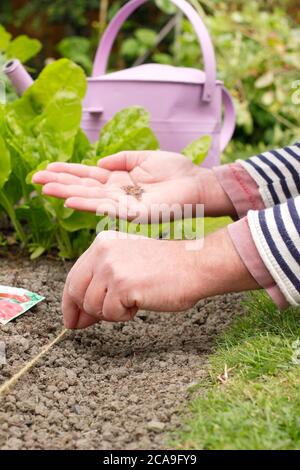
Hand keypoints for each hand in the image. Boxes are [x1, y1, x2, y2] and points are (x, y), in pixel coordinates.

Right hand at [32, 151, 234, 221]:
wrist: (197, 183)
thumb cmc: (175, 170)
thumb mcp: (144, 158)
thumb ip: (122, 159)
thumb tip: (100, 163)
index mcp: (120, 181)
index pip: (89, 176)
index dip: (68, 172)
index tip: (48, 168)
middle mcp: (118, 194)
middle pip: (84, 187)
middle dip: (60, 182)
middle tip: (36, 179)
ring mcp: (124, 204)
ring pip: (90, 197)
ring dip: (67, 193)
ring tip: (45, 188)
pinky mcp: (134, 213)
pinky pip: (107, 207)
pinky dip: (87, 203)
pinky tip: (71, 200)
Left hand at [62, 229, 258, 329]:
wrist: (195, 265)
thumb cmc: (166, 269)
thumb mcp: (128, 265)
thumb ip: (101, 282)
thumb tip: (77, 317)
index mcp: (103, 243)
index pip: (74, 276)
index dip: (69, 302)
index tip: (71, 319)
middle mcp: (103, 251)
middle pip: (75, 292)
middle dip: (84, 311)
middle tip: (90, 324)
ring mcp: (111, 267)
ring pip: (92, 306)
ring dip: (110, 313)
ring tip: (132, 302)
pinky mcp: (122, 285)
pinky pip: (110, 313)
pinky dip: (124, 316)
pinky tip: (140, 302)